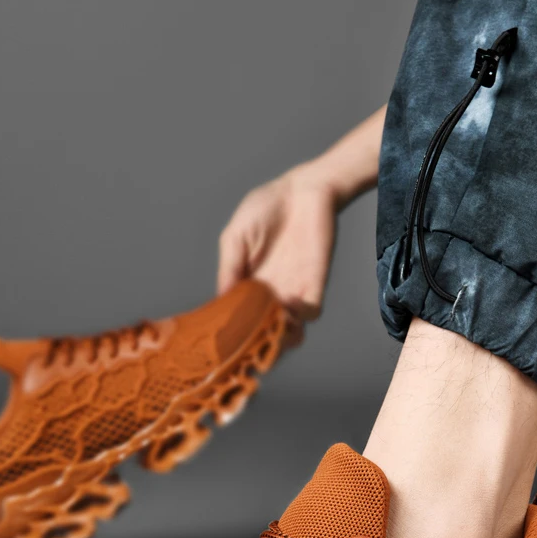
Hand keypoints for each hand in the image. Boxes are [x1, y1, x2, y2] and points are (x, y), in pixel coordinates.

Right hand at [217, 163, 339, 343]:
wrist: (305, 190)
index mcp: (248, 283)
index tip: (222, 340)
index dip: (231, 331)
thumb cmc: (266, 207)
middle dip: (256, 344)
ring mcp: (293, 290)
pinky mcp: (315, 283)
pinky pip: (311, 312)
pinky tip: (289, 308)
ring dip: (279, 336)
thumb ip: (228, 266)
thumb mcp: (235, 236)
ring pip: (288, 330)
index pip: (238, 318)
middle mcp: (270, 292)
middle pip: (263, 332)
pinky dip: (300, 317)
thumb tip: (221, 299)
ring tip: (268, 331)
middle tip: (247, 347)